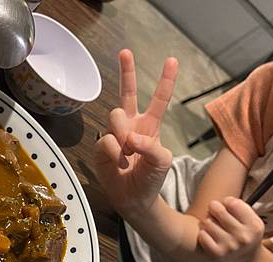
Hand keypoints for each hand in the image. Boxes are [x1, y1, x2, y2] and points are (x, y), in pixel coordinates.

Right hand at [94, 49, 177, 214]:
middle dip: (127, 71)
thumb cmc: (150, 179)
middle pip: (126, 92)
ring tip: (128, 153)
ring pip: (115, 116)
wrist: (133, 199)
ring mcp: (115, 134)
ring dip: (123, 133)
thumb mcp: (162, 162)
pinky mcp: (101, 147)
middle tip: (125, 52)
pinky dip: (114, 153)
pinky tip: (118, 163)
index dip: (165, 81)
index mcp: (150, 126)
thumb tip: (128, 139)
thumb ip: (151, 147)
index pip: (159, 100)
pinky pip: (106, 140)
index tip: (171, 60)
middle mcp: (131, 125)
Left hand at [198, 197, 264, 261]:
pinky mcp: (217, 254)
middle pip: (218, 210)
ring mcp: (230, 247)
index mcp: (254, 226)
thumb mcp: (251, 219)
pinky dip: (203, 233)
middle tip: (214, 212)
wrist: (247, 259)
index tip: (227, 206)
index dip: (227, 202)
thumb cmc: (245, 233)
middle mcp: (243, 237)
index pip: (232, 203)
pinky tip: (209, 236)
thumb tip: (224, 201)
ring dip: (207, 221)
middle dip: (214, 208)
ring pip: (207, 222)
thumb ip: (240, 206)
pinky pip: (202, 235)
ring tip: (213, 225)